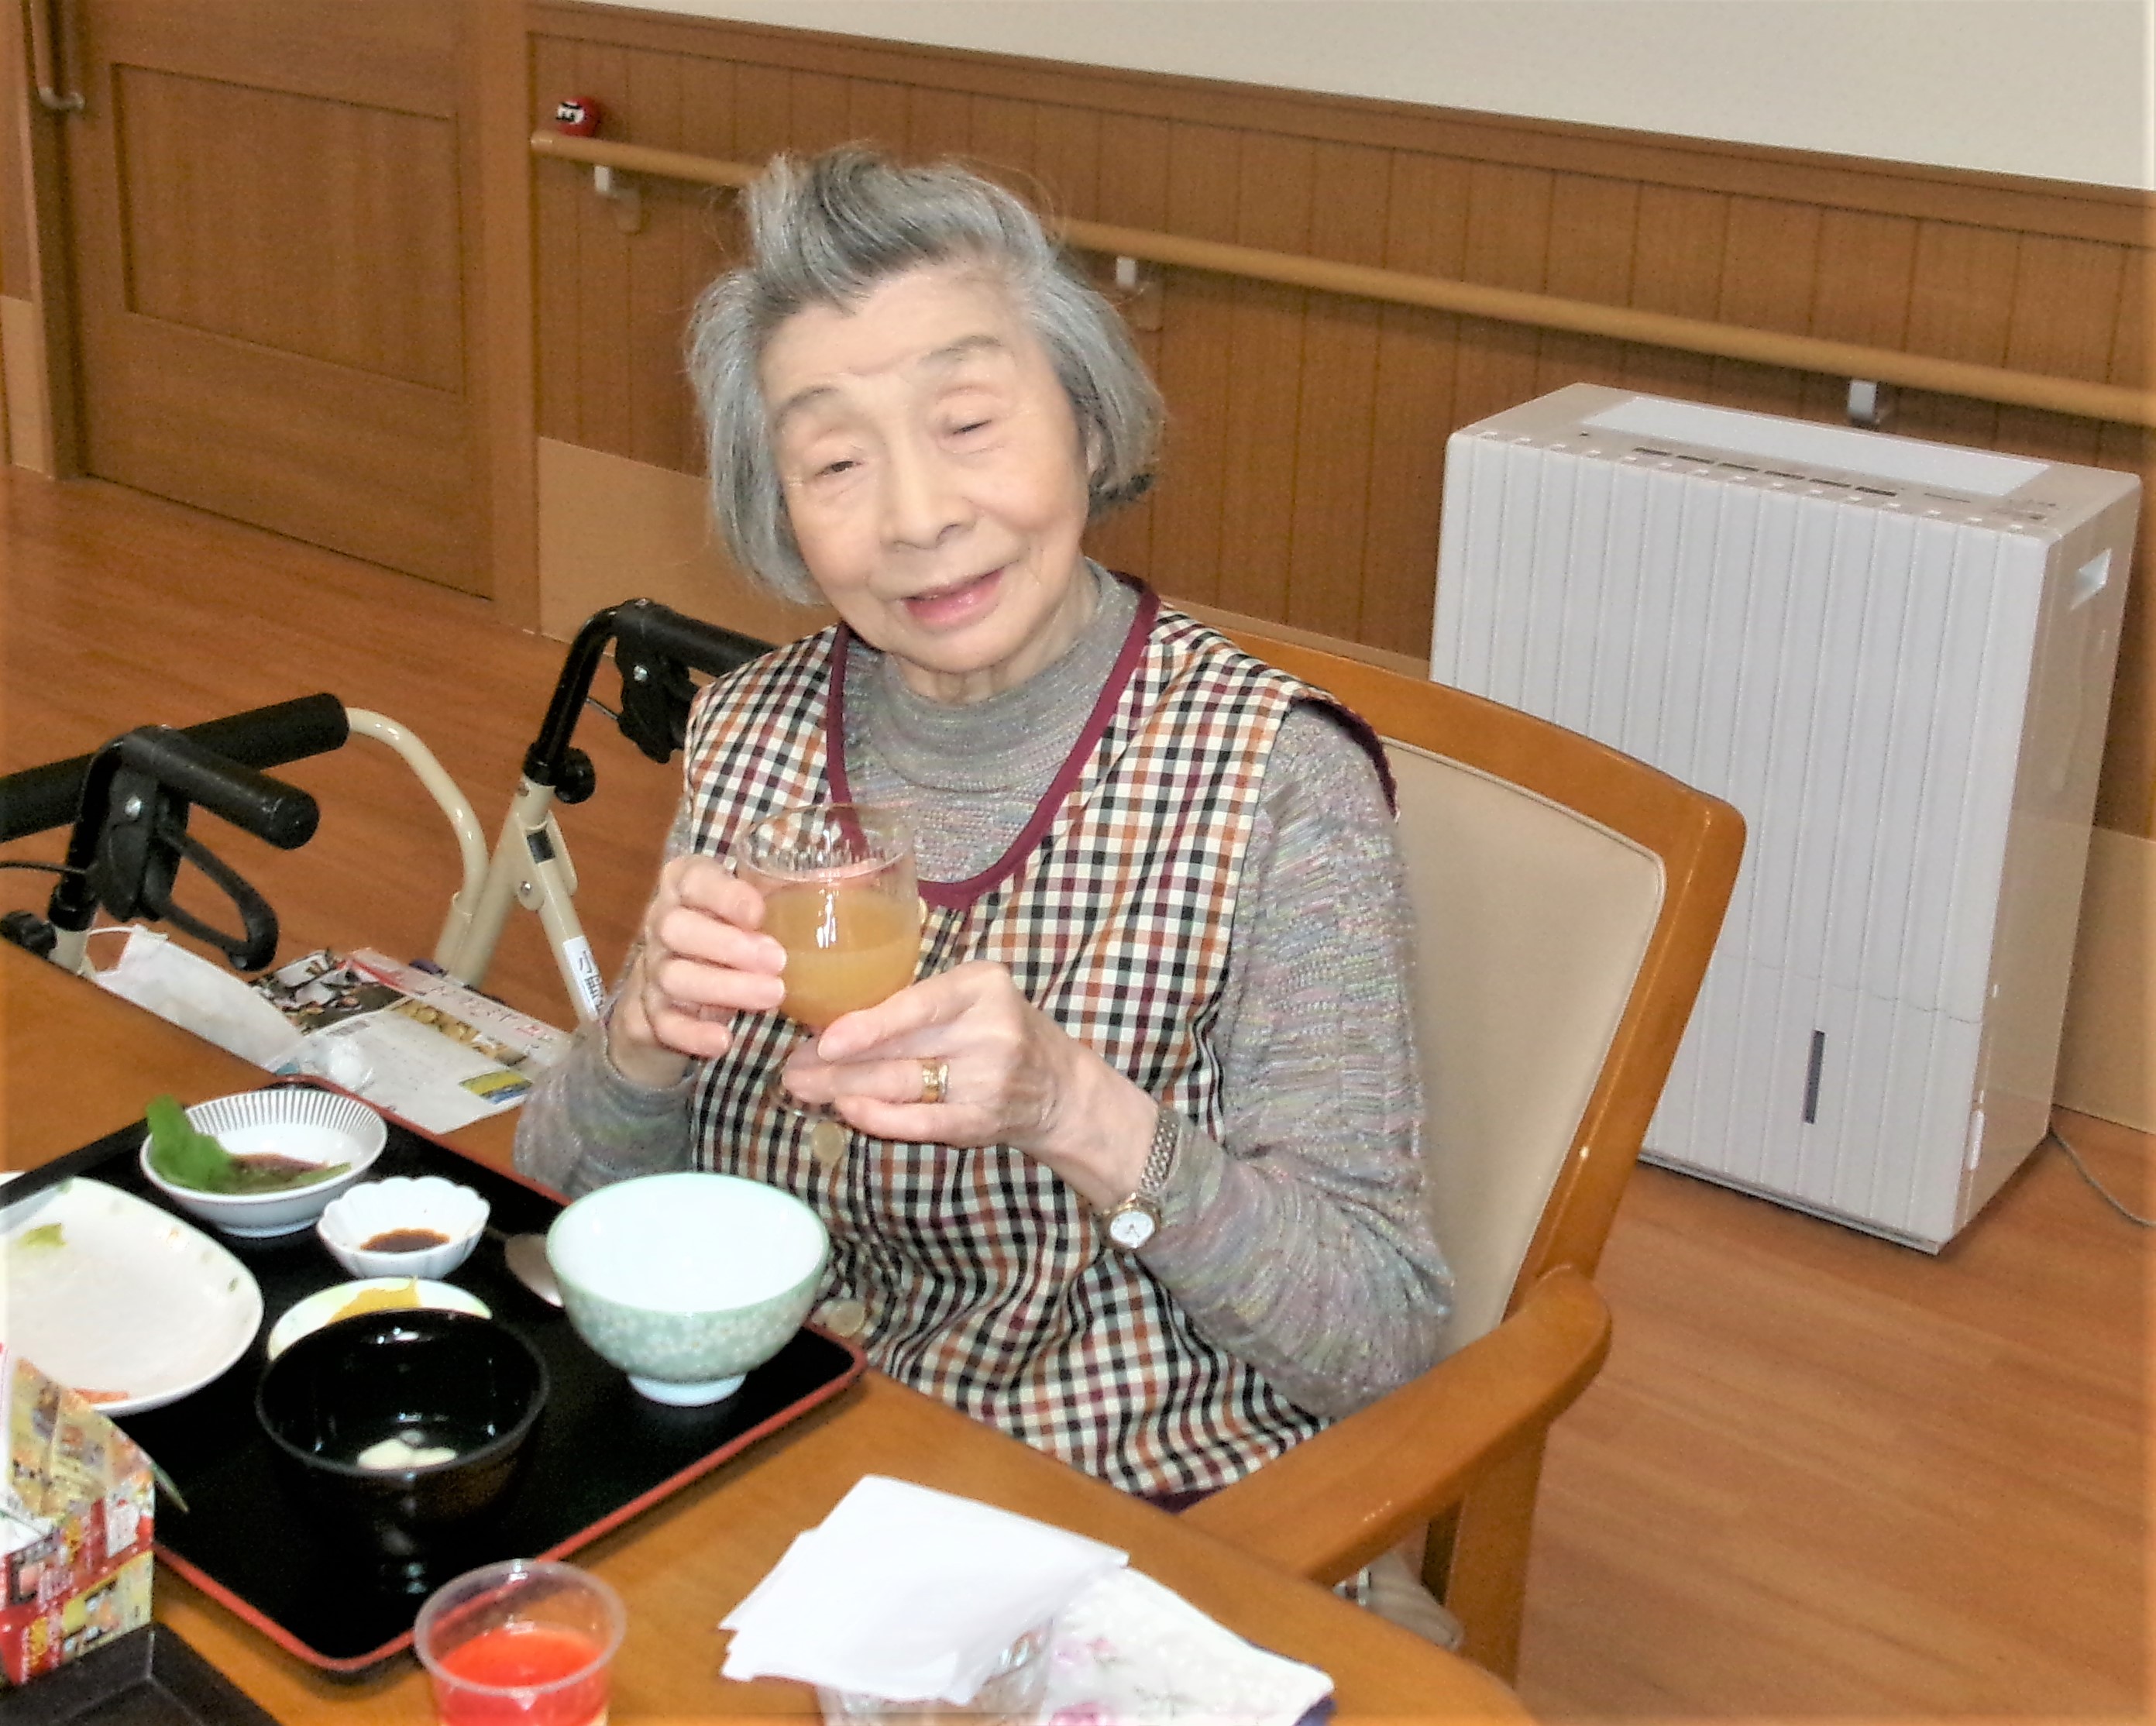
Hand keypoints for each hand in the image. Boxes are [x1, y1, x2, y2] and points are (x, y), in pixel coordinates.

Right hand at [607, 855, 785, 1087]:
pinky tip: (723, 1041)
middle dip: (727, 945)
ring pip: (675, 976)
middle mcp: (663, 922)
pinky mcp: (653, 1011)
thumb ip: (788, 889)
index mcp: (685, 885)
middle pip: (677, 927)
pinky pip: (664, 1023)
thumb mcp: (753, 903)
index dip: (724, 895)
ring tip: (772, 996)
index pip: (693, 878)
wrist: (682, 983)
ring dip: (723, 987)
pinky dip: (692, 1034)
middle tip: (777, 960)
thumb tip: (853, 878)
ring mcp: (654, 969)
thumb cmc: (731, 930)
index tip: (759, 913)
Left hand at [784, 960, 1155, 1210]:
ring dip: (845, 1089)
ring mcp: (989, 1080)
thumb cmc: (994, 1029)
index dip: (868, 1025)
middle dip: (837, 1062)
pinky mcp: (982, 1121)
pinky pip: (922, 1121)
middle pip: (901, 1049)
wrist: (1056, 1086)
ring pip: (903, 1085)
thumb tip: (829, 1020)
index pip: (918, 1005)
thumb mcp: (967, 998)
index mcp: (983, 986)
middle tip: (791, 1068)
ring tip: (804, 1088)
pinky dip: (882, 1119)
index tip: (825, 1039)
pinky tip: (849, 1111)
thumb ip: (913, 1003)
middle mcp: (991, 1031)